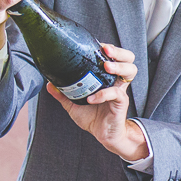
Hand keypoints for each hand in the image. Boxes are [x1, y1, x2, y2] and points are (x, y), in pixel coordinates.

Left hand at [46, 44, 144, 158]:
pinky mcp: (121, 103)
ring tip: (106, 66)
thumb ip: (63, 94)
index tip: (97, 45)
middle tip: (106, 50)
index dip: (109, 48)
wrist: (103, 135)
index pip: (115, 57)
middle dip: (119, 52)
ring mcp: (120, 91)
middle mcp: (116, 82)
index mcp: (107, 78)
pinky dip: (103, 94)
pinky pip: (116, 93)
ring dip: (119, 66)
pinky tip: (91, 98)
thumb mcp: (74, 105)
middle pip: (129, 59)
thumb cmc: (93, 118)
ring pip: (130, 71)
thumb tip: (49, 84)